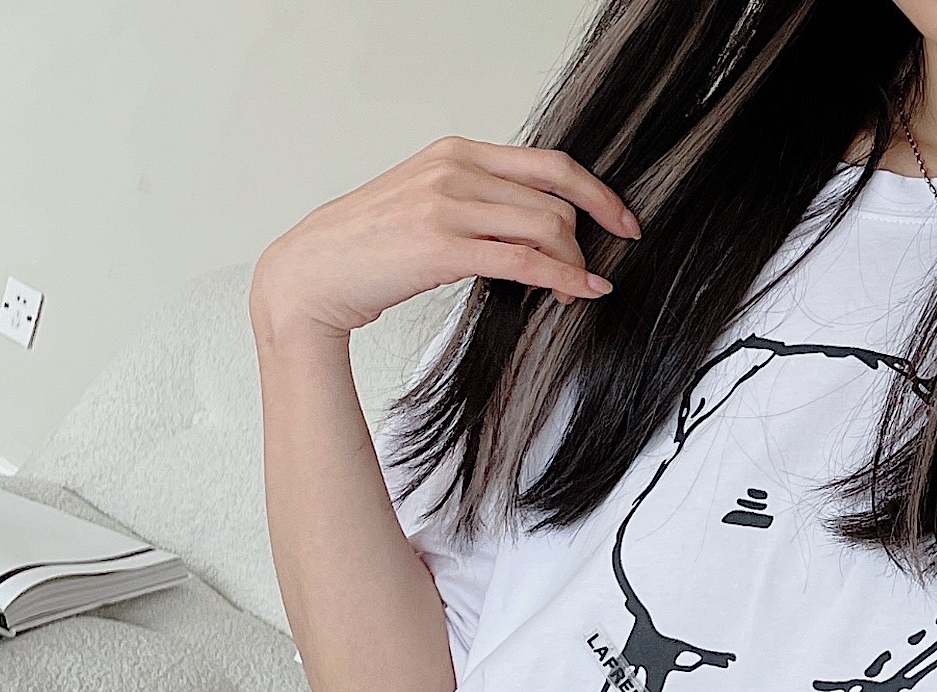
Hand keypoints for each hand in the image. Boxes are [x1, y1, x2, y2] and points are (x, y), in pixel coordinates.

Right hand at [249, 135, 639, 349]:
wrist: (314, 270)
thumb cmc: (368, 246)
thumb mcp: (427, 204)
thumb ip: (476, 203)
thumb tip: (529, 226)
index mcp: (456, 152)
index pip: (548, 162)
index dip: (596, 191)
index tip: (622, 220)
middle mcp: (456, 170)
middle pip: (556, 196)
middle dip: (588, 237)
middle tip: (598, 269)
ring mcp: (449, 206)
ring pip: (547, 226)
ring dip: (574, 264)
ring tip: (576, 290)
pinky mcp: (443, 248)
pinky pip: (524, 260)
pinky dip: (563, 278)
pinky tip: (581, 293)